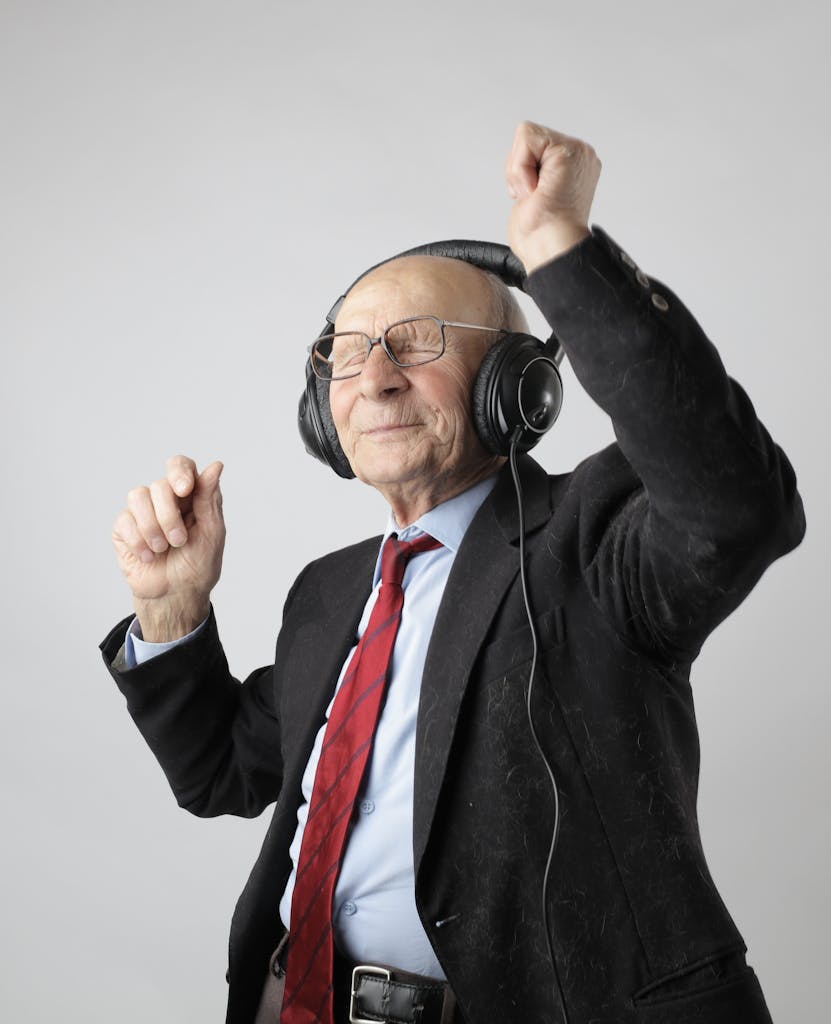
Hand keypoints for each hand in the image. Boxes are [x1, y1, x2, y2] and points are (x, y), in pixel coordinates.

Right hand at [112, 456, 225, 641]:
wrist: (175, 595)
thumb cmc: (198, 566)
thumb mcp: (211, 533)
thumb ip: (209, 499)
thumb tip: (216, 465)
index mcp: (190, 496)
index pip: (180, 465)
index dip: (179, 472)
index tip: (184, 490)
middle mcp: (165, 499)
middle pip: (159, 484)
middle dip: (169, 516)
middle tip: (179, 541)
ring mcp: (142, 512)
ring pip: (137, 496)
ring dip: (152, 527)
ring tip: (163, 549)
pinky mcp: (123, 528)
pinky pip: (124, 520)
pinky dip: (139, 541)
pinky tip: (149, 556)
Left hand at [506, 121, 601, 273]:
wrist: (551, 249)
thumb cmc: (541, 236)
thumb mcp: (531, 195)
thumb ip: (532, 172)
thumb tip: (525, 171)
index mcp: (573, 167)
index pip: (532, 146)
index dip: (521, 172)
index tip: (534, 197)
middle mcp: (580, 156)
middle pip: (528, 137)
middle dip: (519, 169)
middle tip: (534, 196)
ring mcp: (578, 152)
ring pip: (526, 135)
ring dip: (520, 170)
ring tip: (536, 194)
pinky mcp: (569, 151)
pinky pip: (527, 137)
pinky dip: (521, 167)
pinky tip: (536, 189)